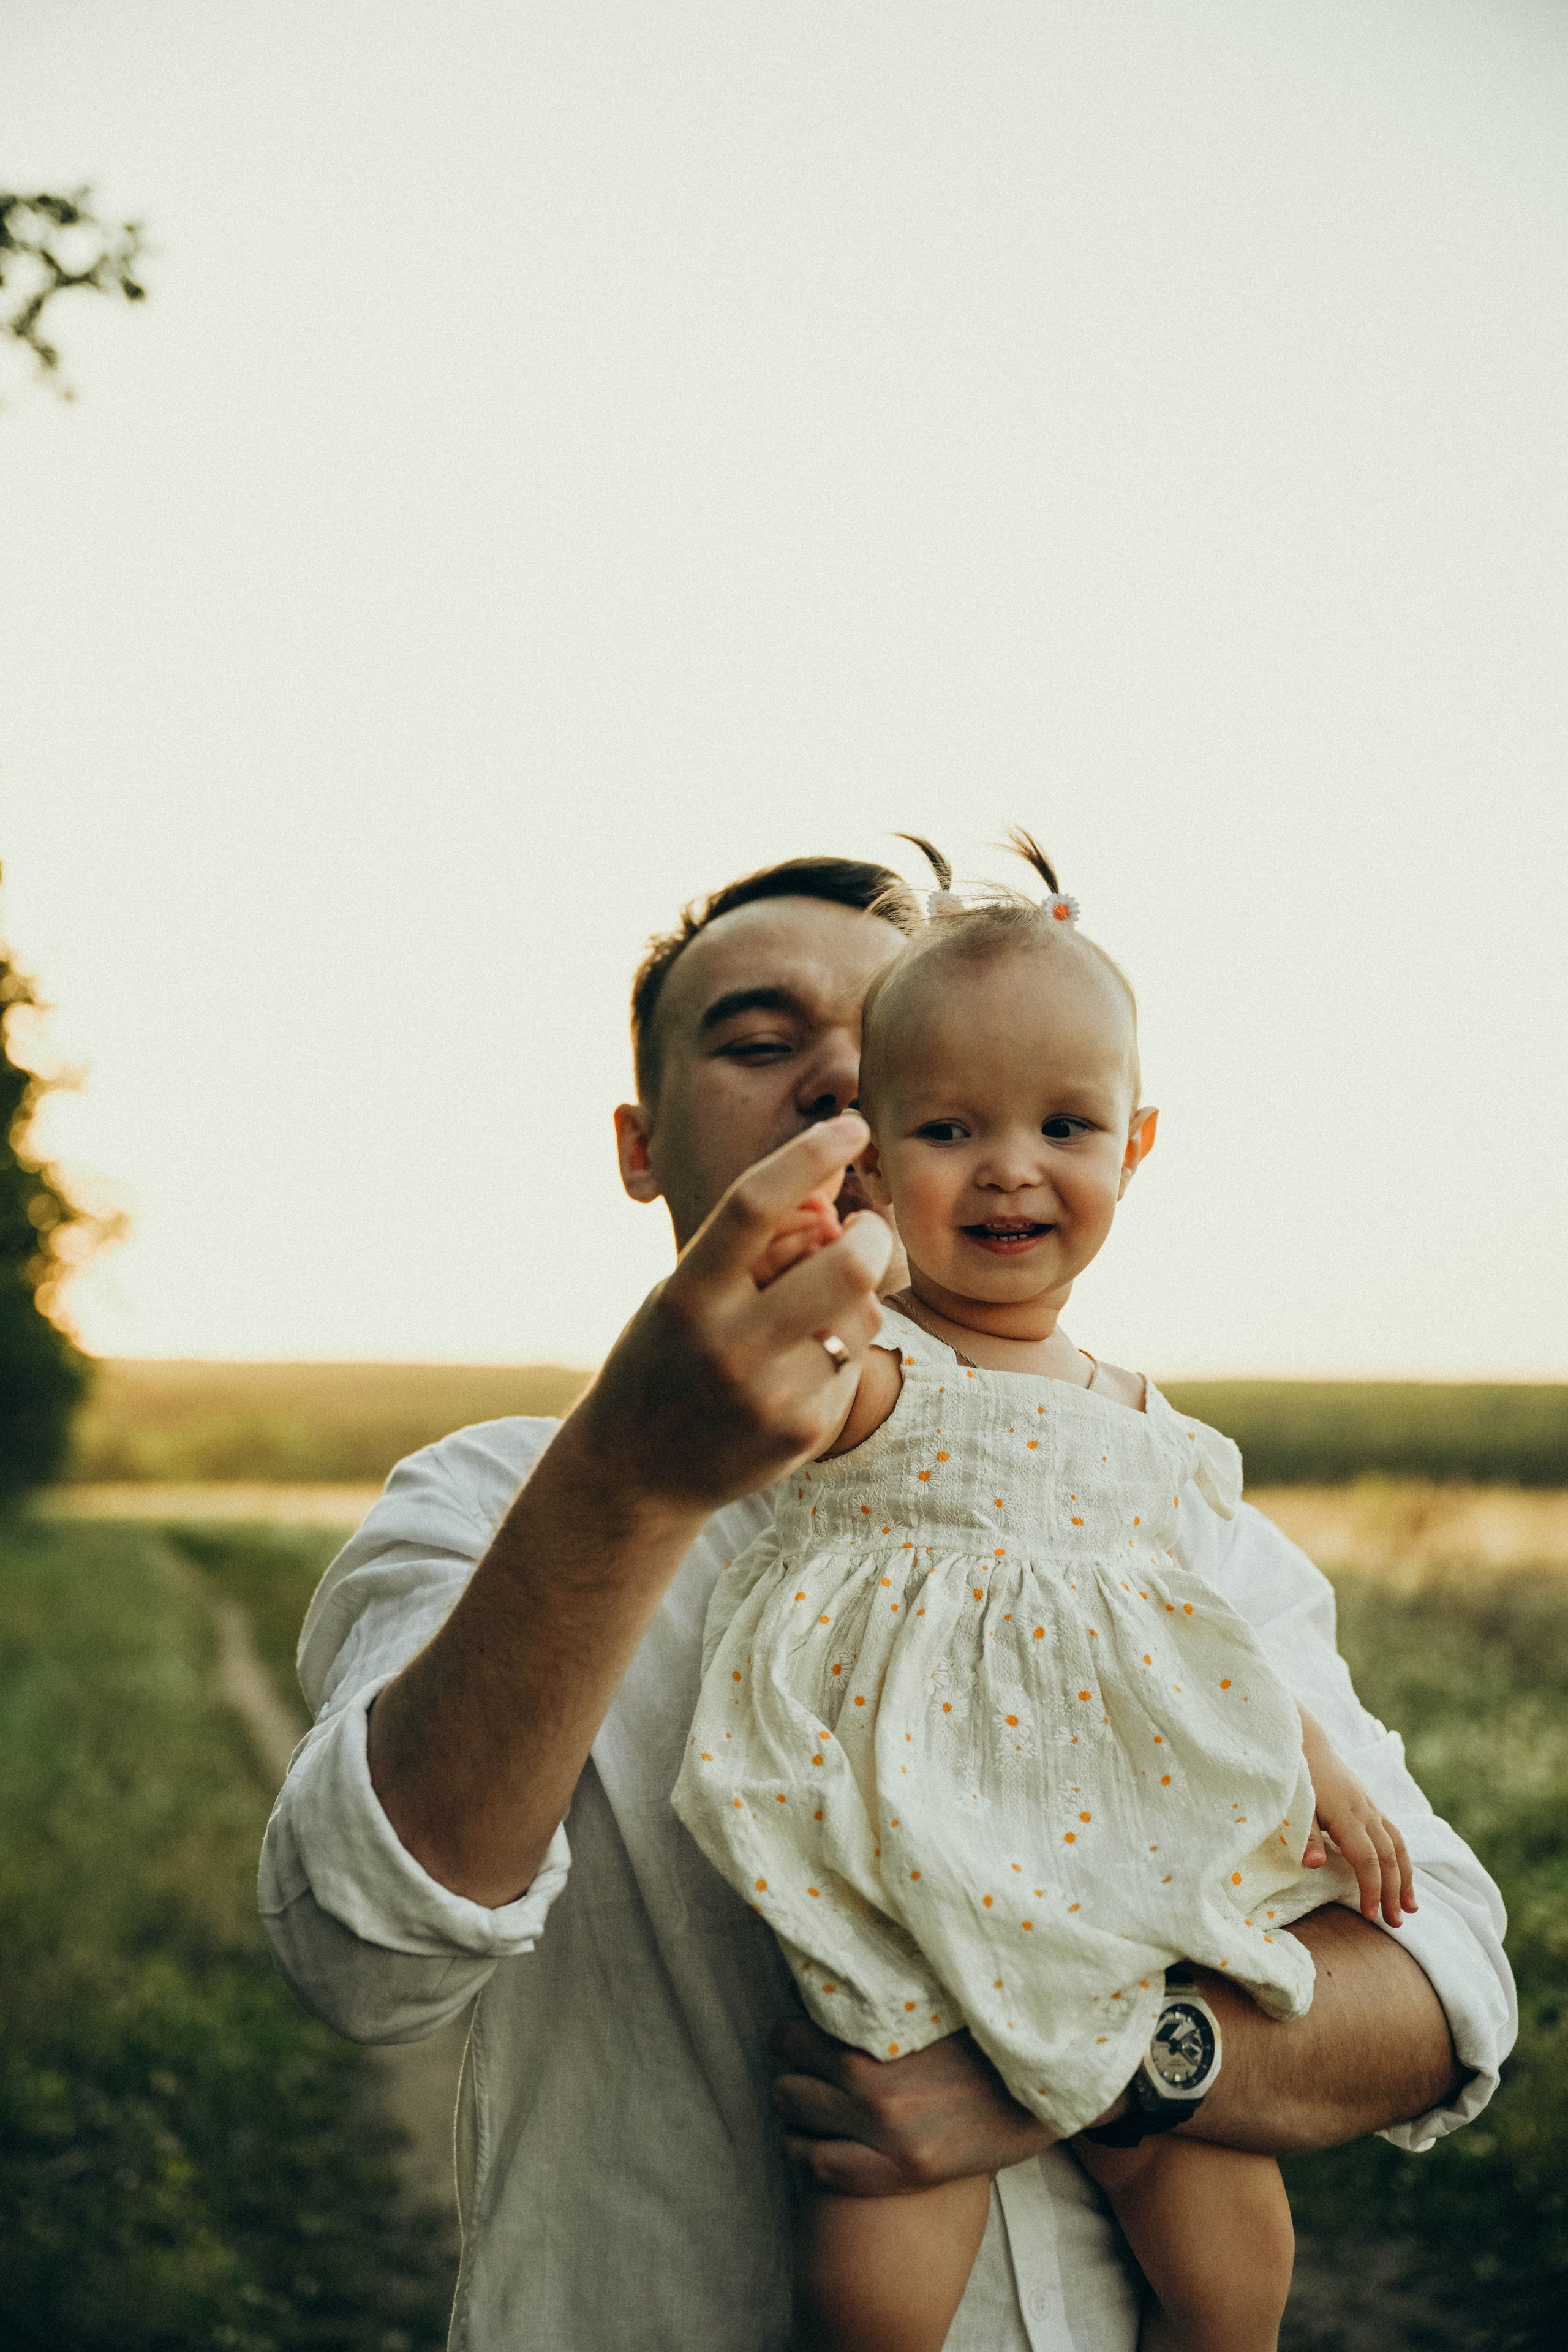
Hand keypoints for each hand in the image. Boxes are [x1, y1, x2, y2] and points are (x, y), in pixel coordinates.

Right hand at [576, 1116, 891, 1518]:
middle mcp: (727, 1346)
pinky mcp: (802, 1432)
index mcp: (686, 1296)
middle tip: (868, 1228)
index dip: (810, 1155)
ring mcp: (770, 1395)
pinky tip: (804, 1364)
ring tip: (818, 1309)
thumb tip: (830, 1197)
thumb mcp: (682, 1293)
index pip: (754, 1204)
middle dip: (872, 1234)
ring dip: (856, 1297)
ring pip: (861, 1316)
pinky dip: (842, 1348)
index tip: (851, 1125)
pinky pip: (855, 1363)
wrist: (636, 1472)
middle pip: (842, 1266)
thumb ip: (749, 1251)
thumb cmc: (664, 1358)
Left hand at [769, 2017, 1051, 2195]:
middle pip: (789, 2082)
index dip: (790, 2032)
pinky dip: (805, 2153)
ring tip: (804, 2103)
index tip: (797, 2031)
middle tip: (800, 2067)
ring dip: (793, 2112)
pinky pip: (820, 2168)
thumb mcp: (939, 1999)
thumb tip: (847, 1953)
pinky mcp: (903, 2174)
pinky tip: (813, 2142)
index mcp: (884, 2040)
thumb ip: (890, 1990)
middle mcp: (878, 2093)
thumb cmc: (991, 2034)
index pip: (796, 2035)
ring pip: (797, 2127)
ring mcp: (889, 2140)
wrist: (1045, 2092)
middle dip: (790, 2072)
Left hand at [1299, 1712, 1415, 1928]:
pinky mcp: (1372, 1806)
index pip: (1367, 1860)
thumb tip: (1313, 1865)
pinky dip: (1403, 1859)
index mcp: (1346, 1816)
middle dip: (1394, 1892)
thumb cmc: (1297, 1777)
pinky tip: (1404, 1876)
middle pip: (1388, 1858)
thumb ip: (1305, 1835)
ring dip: (1406, 1878)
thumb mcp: (1295, 1806)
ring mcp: (1372, 1808)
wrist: (1306, 1742)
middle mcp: (1366, 1813)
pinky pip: (1394, 1835)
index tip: (1373, 1916)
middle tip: (1396, 1923)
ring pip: (1398, 1846)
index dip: (1372, 1889)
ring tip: (1412, 1908)